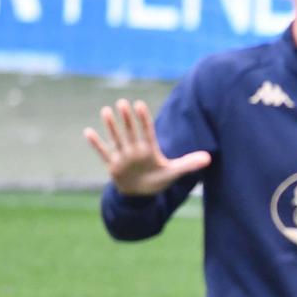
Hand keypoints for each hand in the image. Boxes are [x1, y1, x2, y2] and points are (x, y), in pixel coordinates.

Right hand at [83, 98, 210, 196]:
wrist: (141, 194)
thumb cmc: (157, 179)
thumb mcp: (174, 172)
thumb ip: (189, 163)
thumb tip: (209, 158)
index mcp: (150, 150)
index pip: (147, 132)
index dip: (144, 119)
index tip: (140, 104)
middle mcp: (135, 150)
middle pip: (131, 132)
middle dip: (127, 119)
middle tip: (122, 102)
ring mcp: (123, 157)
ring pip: (117, 139)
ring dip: (111, 126)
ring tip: (106, 111)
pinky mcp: (113, 166)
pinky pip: (103, 153)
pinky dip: (96, 144)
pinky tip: (88, 132)